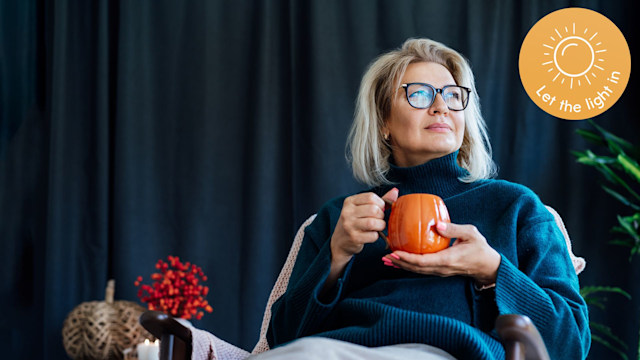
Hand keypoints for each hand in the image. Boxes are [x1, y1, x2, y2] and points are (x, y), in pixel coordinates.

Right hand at [330, 188, 398, 263]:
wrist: (340, 241)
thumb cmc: (355, 222)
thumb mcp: (363, 208)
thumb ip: (379, 200)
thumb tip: (395, 191)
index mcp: (350, 201)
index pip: (371, 197)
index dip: (380, 203)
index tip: (379, 209)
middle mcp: (347, 212)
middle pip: (374, 210)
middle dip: (381, 215)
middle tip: (378, 219)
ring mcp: (349, 225)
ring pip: (374, 223)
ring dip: (380, 226)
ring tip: (377, 227)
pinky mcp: (353, 238)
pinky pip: (373, 235)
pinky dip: (376, 236)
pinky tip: (371, 235)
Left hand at [382, 222, 500, 285]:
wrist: (487, 266)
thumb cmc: (480, 248)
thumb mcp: (471, 234)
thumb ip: (453, 229)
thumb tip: (436, 224)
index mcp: (447, 259)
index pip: (423, 261)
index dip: (407, 258)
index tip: (395, 252)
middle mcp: (441, 268)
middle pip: (415, 268)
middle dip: (399, 263)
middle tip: (384, 255)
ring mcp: (439, 271)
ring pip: (417, 270)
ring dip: (401, 265)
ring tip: (387, 259)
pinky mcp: (439, 270)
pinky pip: (421, 269)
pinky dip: (408, 265)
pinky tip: (399, 261)